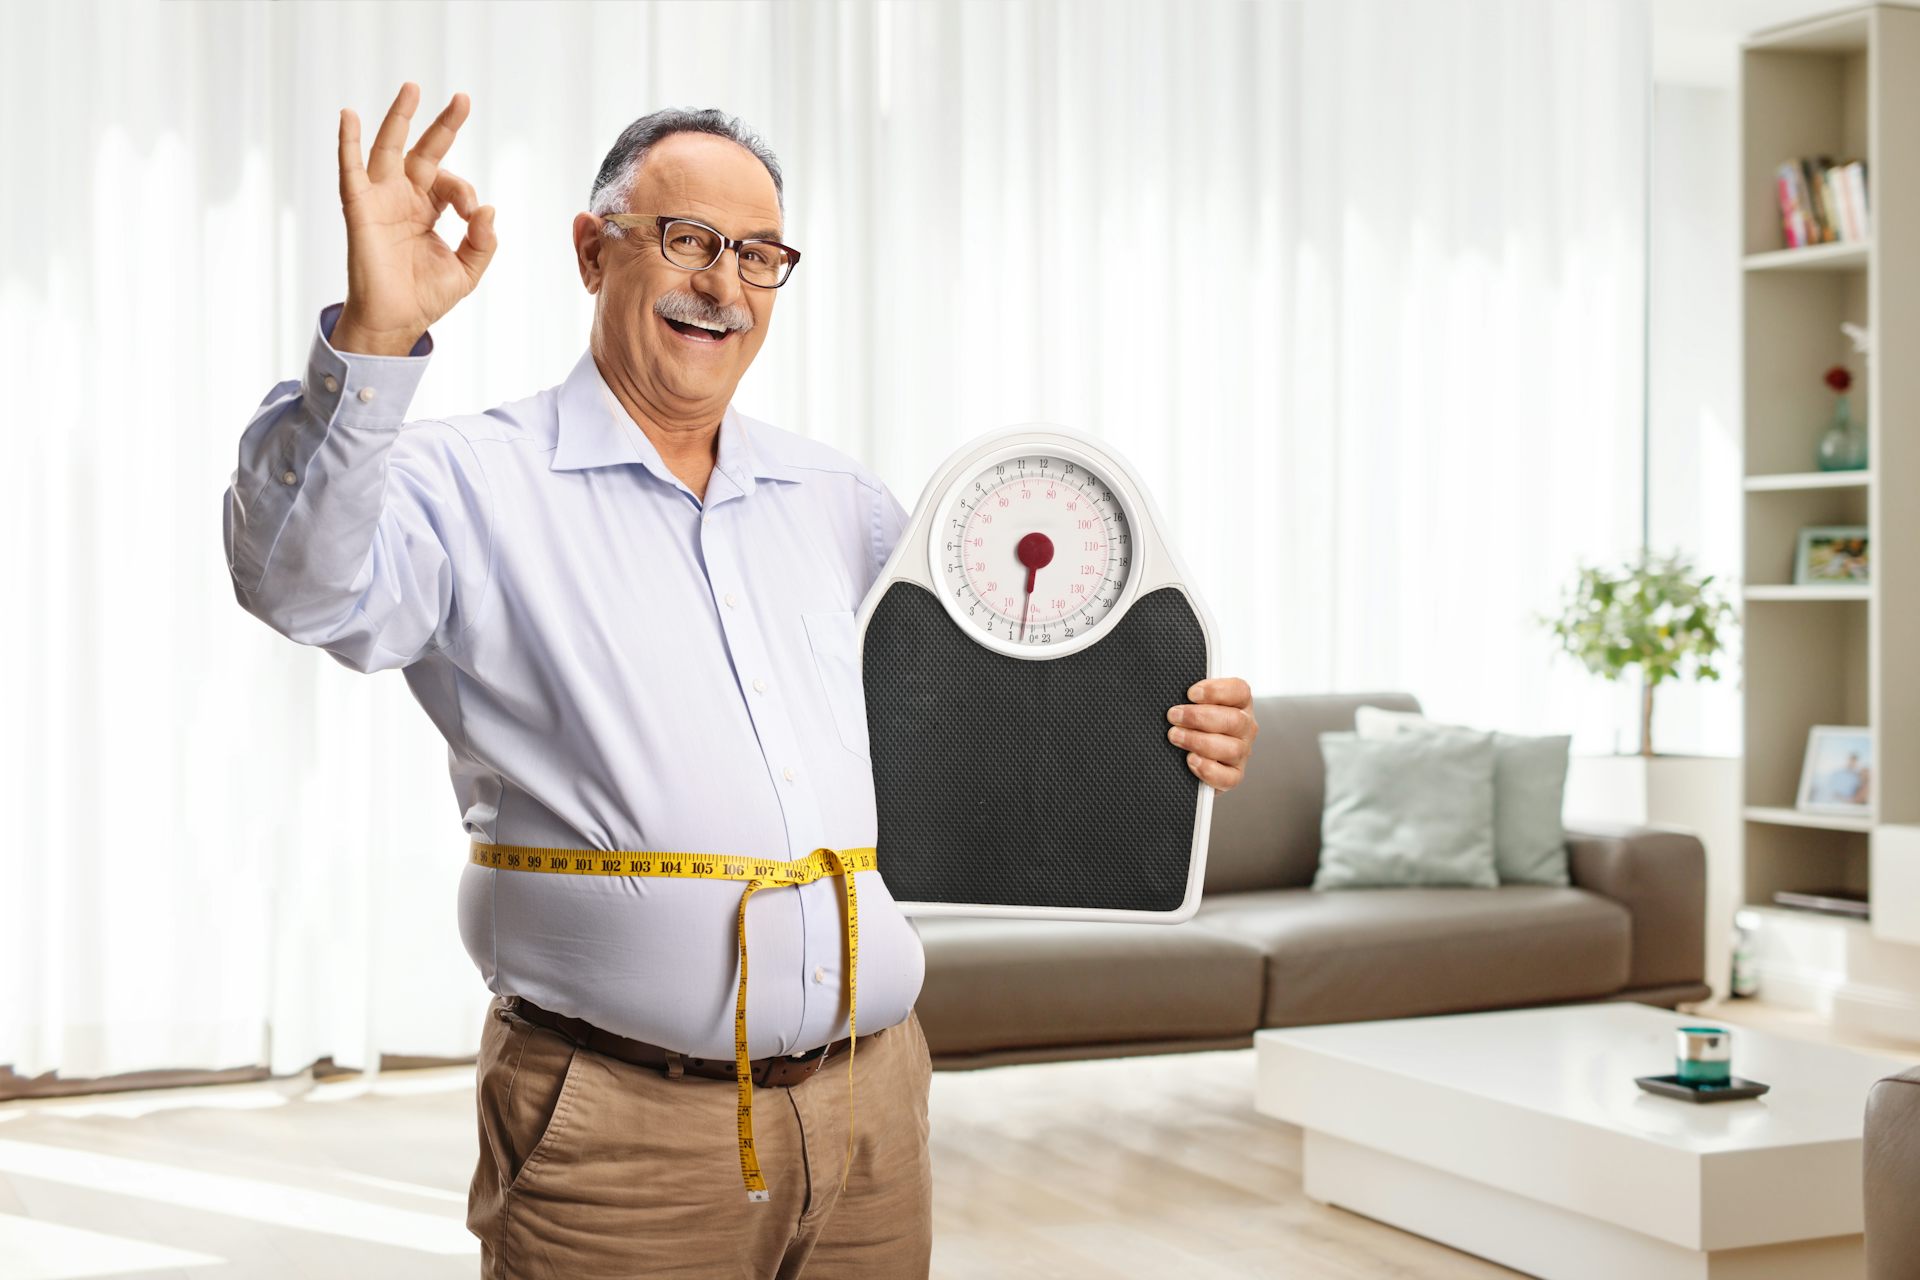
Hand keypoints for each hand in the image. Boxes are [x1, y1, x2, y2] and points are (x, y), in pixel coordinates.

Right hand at [335, 82, 496, 355]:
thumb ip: (483, 242)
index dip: (467, 194)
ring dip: (399, 118)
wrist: (396, 322)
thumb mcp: (467, 270)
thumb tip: (489, 209)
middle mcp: (404, 198)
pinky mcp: (360, 208)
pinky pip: (351, 170)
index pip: (452, 184)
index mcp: (428, 210)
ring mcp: (381, 200)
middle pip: (424, 151)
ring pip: (389, 149)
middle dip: (443, 125)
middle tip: (463, 98)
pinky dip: (348, 143)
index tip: (473, 215)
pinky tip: (350, 116)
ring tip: (412, 89)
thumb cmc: (425, 297)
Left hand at [1166, 677, 1257, 791]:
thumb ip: (1192, 698)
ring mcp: (1242, 752)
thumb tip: (1172, 692)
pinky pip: (1228, 777)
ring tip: (1176, 736)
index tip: (1191, 693)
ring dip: (1199, 741)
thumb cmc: (1191, 724)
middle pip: (1234, 720)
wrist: (1187, 758)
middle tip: (1174, 716)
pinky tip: (1191, 760)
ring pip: (1231, 748)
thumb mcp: (1194, 705)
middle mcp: (1245, 727)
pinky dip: (1208, 769)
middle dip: (1199, 717)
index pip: (1240, 691)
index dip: (1216, 691)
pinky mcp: (1234, 775)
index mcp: (1239, 703)